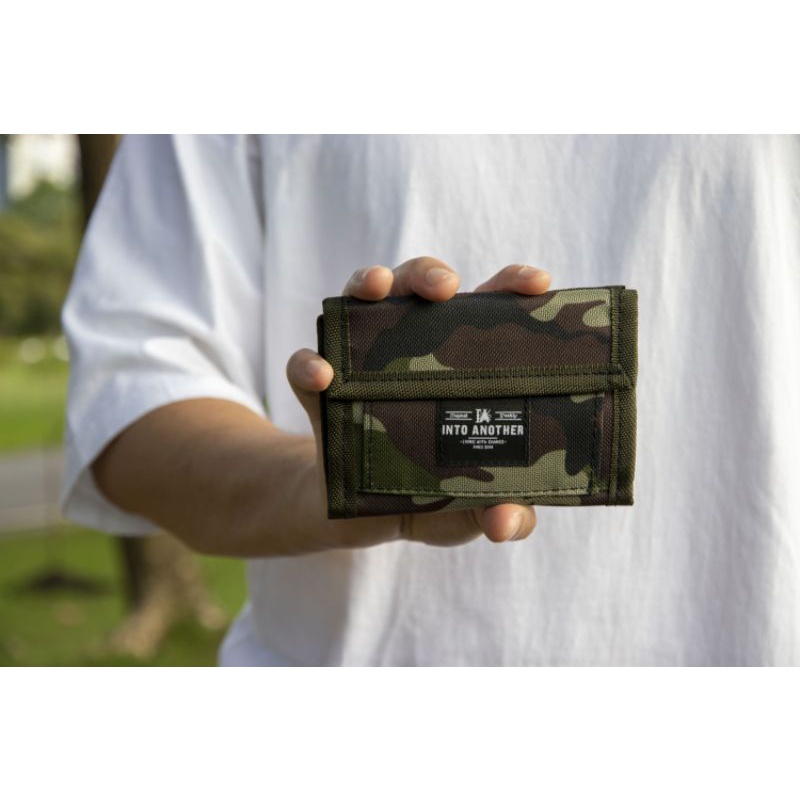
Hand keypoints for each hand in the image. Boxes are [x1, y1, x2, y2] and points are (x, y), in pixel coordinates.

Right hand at [287, 257, 551, 547]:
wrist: (360, 515)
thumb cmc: (432, 497)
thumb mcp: (471, 509)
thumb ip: (503, 515)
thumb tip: (508, 522)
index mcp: (462, 362)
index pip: (488, 310)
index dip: (511, 287)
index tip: (537, 283)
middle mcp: (412, 347)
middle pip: (420, 288)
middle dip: (430, 273)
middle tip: (446, 288)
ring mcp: (361, 362)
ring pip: (362, 300)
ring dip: (369, 282)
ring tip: (377, 290)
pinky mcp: (319, 392)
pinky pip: (305, 366)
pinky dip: (308, 364)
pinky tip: (321, 375)